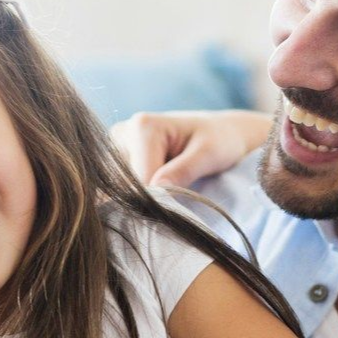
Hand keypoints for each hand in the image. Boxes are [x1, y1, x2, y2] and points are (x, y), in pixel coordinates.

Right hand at [111, 110, 265, 187]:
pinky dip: (143, 194)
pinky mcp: (119, 159)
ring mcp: (117, 146)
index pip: (140, 178)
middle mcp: (123, 133)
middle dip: (150, 199)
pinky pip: (124, 187)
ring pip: (123, 188)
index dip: (157, 199)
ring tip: (175, 186)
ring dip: (146, 197)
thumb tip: (155, 194)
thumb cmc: (219, 140)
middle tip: (181, 197)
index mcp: (143, 126)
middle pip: (127, 184)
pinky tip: (162, 186)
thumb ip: (183, 172)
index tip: (180, 211)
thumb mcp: (209, 154)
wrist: (219, 132)